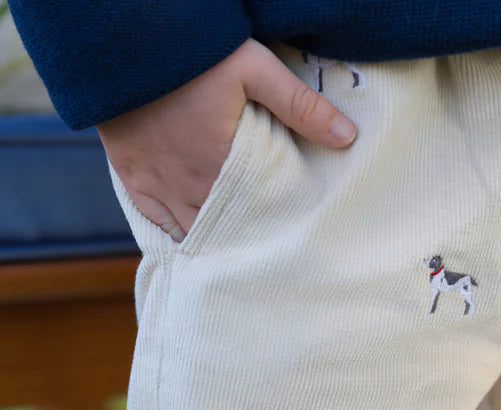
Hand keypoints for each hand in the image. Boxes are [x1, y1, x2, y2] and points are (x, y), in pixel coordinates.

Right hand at [97, 38, 356, 241]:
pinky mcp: (133, 177)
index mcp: (221, 169)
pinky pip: (155, 221)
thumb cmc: (194, 55)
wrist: (125, 42)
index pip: (252, 217)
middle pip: (221, 231)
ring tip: (232, 247)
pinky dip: (174, 231)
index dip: (267, 231)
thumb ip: (300, 106)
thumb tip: (347, 137)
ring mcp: (157, 186)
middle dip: (241, 239)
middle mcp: (188, 188)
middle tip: (261, 248)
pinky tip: (191, 237)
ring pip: (189, 231)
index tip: (282, 238)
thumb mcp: (255, 69)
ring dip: (210, 238)